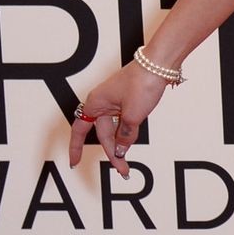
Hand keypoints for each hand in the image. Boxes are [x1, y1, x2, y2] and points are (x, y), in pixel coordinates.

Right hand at [68, 62, 172, 179]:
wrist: (159, 64)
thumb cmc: (142, 83)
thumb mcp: (133, 115)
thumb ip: (125, 135)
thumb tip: (121, 150)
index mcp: (95, 103)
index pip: (79, 130)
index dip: (76, 147)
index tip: (74, 162)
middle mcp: (102, 102)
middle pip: (103, 134)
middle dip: (112, 153)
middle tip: (123, 170)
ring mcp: (115, 101)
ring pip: (114, 130)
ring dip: (120, 146)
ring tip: (127, 163)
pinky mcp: (128, 100)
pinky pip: (122, 123)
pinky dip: (126, 135)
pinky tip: (130, 144)